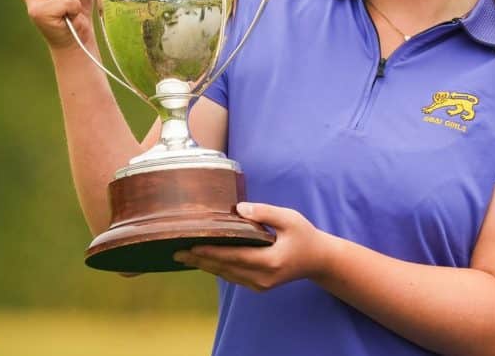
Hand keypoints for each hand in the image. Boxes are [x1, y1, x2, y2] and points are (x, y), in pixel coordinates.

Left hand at [174, 202, 337, 291]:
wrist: (318, 260)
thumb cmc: (304, 235)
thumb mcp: (289, 218)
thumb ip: (265, 212)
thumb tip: (238, 209)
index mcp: (270, 261)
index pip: (234, 256)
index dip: (211, 253)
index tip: (191, 247)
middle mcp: (262, 277)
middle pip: (225, 269)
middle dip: (200, 260)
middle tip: (176, 252)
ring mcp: (260, 285)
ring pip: (226, 275)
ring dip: (206, 265)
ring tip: (184, 256)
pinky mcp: (258, 286)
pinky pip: (233, 277)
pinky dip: (217, 268)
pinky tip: (203, 260)